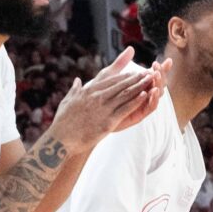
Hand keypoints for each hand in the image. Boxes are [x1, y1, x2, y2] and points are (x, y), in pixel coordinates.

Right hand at [47, 49, 165, 152]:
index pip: (110, 80)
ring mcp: (103, 108)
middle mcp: (97, 97)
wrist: (61, 139)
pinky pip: (125, 109)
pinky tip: (146, 96)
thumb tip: (77, 81)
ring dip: (140, 86)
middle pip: (121, 84)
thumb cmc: (63, 122)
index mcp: (89, 91)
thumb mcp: (67, 101)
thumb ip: (74, 90)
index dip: (125, 75)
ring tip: (151, 81)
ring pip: (126, 94)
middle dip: (136, 78)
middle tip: (148, 73)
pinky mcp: (108, 121)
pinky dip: (136, 101)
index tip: (135, 72)